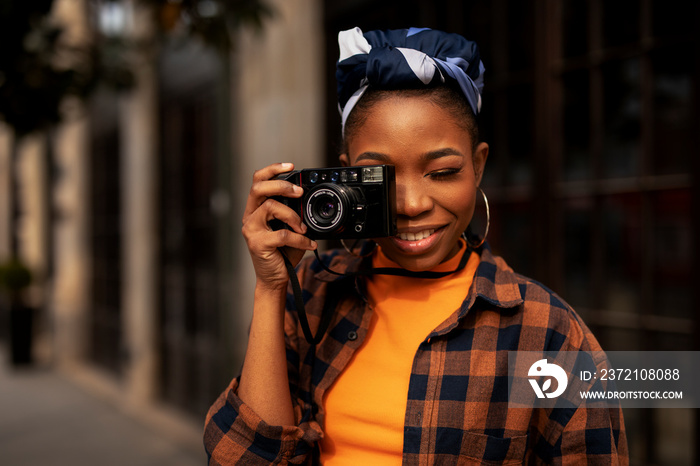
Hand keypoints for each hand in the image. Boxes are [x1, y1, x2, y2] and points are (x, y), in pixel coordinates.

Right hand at [242, 163, 316, 290]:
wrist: (275, 278)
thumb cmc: (283, 252)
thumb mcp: (289, 227)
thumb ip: (293, 212)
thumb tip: (308, 198)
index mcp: (256, 209)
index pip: (257, 181)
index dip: (272, 169)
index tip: (291, 166)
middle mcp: (250, 217)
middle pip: (258, 188)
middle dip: (281, 185)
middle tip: (299, 192)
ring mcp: (251, 230)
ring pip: (271, 207)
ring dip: (293, 215)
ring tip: (303, 228)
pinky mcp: (258, 244)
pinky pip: (282, 233)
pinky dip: (300, 238)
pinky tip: (308, 244)